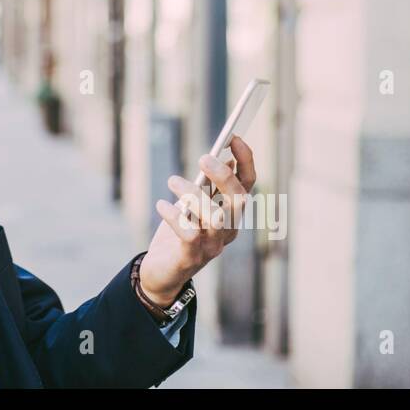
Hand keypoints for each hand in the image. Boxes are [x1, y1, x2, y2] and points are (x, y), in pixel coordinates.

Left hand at [139, 135, 256, 305]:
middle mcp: (228, 230)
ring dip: (194, 194)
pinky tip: (162, 205)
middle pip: (238, 200)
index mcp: (231, 214)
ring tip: (173, 181)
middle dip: (224, 176)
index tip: (233, 137)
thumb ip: (211, 187)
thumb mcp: (196, 206)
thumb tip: (225, 157)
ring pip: (216, 217)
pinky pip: (189, 235)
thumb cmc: (179, 233)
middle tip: (203, 157)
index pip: (247, 185)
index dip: (245, 161)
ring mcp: (212, 246)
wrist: (162, 272)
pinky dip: (176, 216)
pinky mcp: (191, 257)